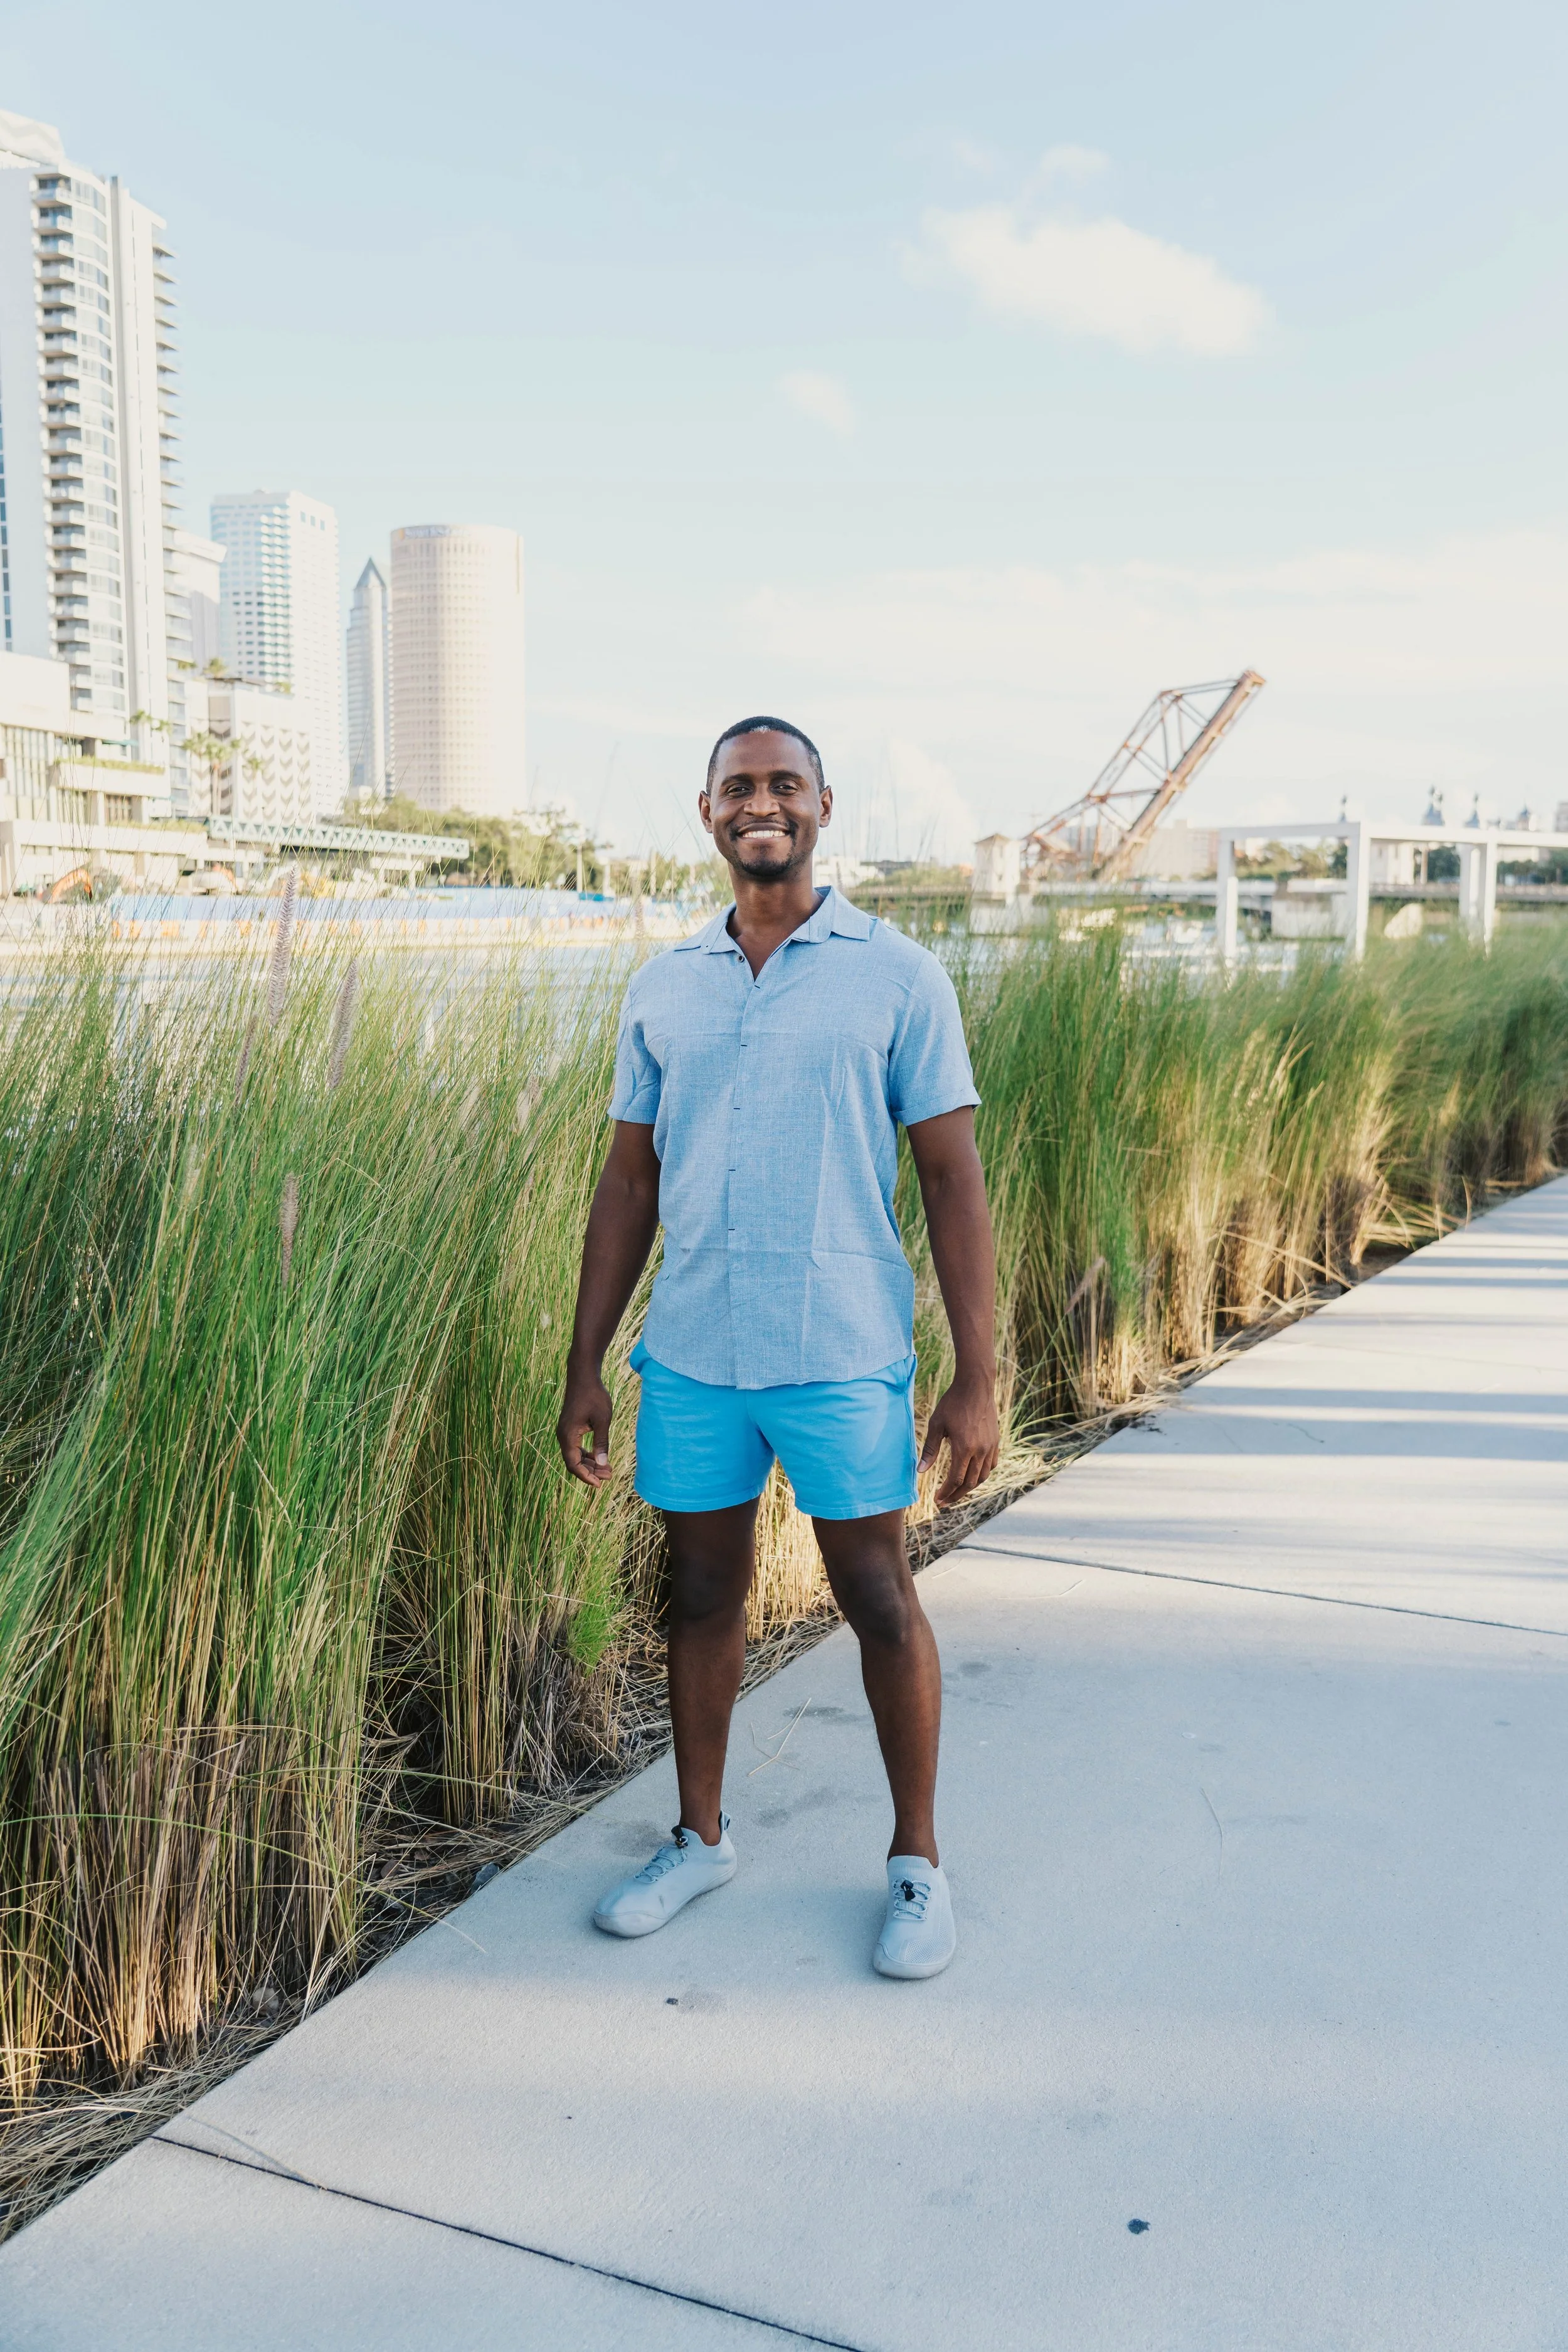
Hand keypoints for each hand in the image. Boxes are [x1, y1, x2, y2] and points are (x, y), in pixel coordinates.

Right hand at [556, 1364, 614, 1489]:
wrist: (583, 1376)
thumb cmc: (594, 1396)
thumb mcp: (602, 1420)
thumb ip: (602, 1442)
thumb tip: (603, 1464)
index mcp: (568, 1436)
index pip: (573, 1464)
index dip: (586, 1477)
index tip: (600, 1484)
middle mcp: (563, 1436)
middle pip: (574, 1462)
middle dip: (591, 1472)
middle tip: (610, 1476)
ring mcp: (565, 1432)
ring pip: (575, 1456)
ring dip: (590, 1464)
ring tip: (608, 1469)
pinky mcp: (570, 1428)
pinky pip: (576, 1447)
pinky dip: (587, 1454)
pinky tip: (600, 1457)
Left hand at [919, 1372, 999, 1508]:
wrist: (976, 1386)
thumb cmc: (953, 1403)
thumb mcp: (936, 1425)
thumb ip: (930, 1449)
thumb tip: (920, 1471)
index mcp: (964, 1449)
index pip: (955, 1480)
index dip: (946, 1493)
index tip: (937, 1500)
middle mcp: (980, 1451)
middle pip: (969, 1483)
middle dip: (955, 1495)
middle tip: (944, 1502)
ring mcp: (990, 1447)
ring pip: (982, 1477)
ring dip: (969, 1487)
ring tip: (956, 1491)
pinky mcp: (995, 1442)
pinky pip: (991, 1465)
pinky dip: (982, 1475)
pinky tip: (973, 1475)